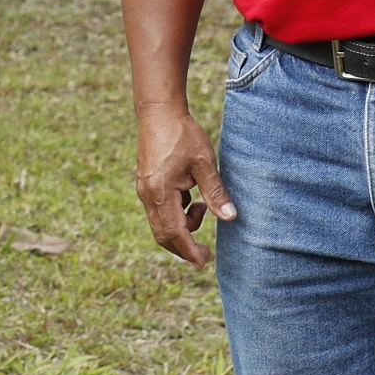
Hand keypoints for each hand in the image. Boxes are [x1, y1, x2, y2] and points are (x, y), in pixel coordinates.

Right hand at [134, 107, 236, 266]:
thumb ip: (215, 192)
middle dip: (183, 247)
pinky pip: (158, 211)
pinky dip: (175, 215)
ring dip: (181, 227)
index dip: (189, 250)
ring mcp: (144, 189)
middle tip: (205, 252)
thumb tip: (230, 218)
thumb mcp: (204, 163)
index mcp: (160, 192)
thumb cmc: (182, 134)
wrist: (159, 111)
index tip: (203, 262)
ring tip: (202, 208)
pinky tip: (190, 198)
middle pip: (163, 234)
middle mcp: (147, 195)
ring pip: (160, 224)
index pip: (175, 232)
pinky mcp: (147, 184)